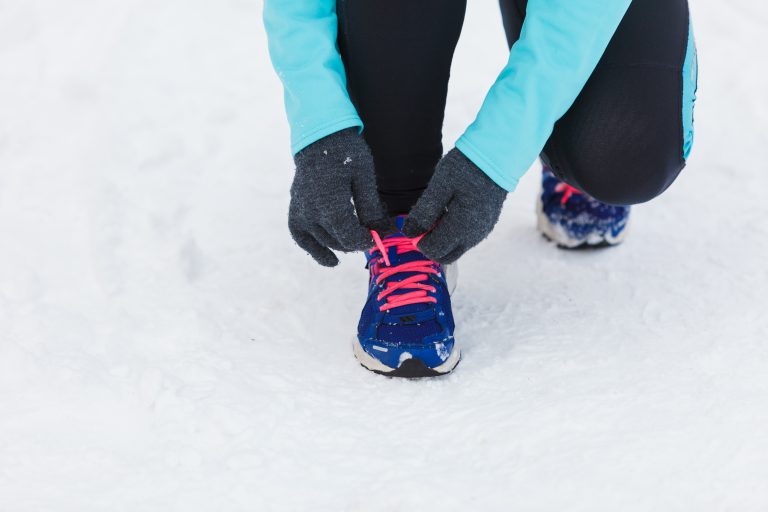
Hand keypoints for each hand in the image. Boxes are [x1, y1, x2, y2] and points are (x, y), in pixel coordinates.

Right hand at [289, 128, 390, 266]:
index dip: (368, 240)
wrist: (319, 136)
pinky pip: (302, 238)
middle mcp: (312, 214)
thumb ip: (371, 208)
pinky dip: (315, 250)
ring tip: (356, 240)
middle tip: (373, 233)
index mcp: (331, 206)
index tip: (381, 235)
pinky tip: (331, 260)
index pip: (352, 238)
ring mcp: (300, 213)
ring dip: (341, 244)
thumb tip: (382, 232)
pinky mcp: (294, 210)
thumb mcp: (365, 178)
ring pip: (324, 242)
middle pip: (340, 241)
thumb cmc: (346, 153)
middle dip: (357, 241)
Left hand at [403, 148, 506, 263]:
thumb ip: (425, 212)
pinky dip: (453, 232)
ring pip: (455, 248)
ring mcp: (482, 232)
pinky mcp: (486, 225)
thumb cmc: (467, 167)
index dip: (418, 240)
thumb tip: (409, 233)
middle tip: (423, 220)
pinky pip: (465, 239)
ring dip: (441, 237)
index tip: (414, 222)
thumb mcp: (440, 185)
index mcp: (461, 228)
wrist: (498, 156)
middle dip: (430, 243)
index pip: (433, 250)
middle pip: (444, 255)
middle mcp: (474, 236)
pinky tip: (450, 210)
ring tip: (438, 211)